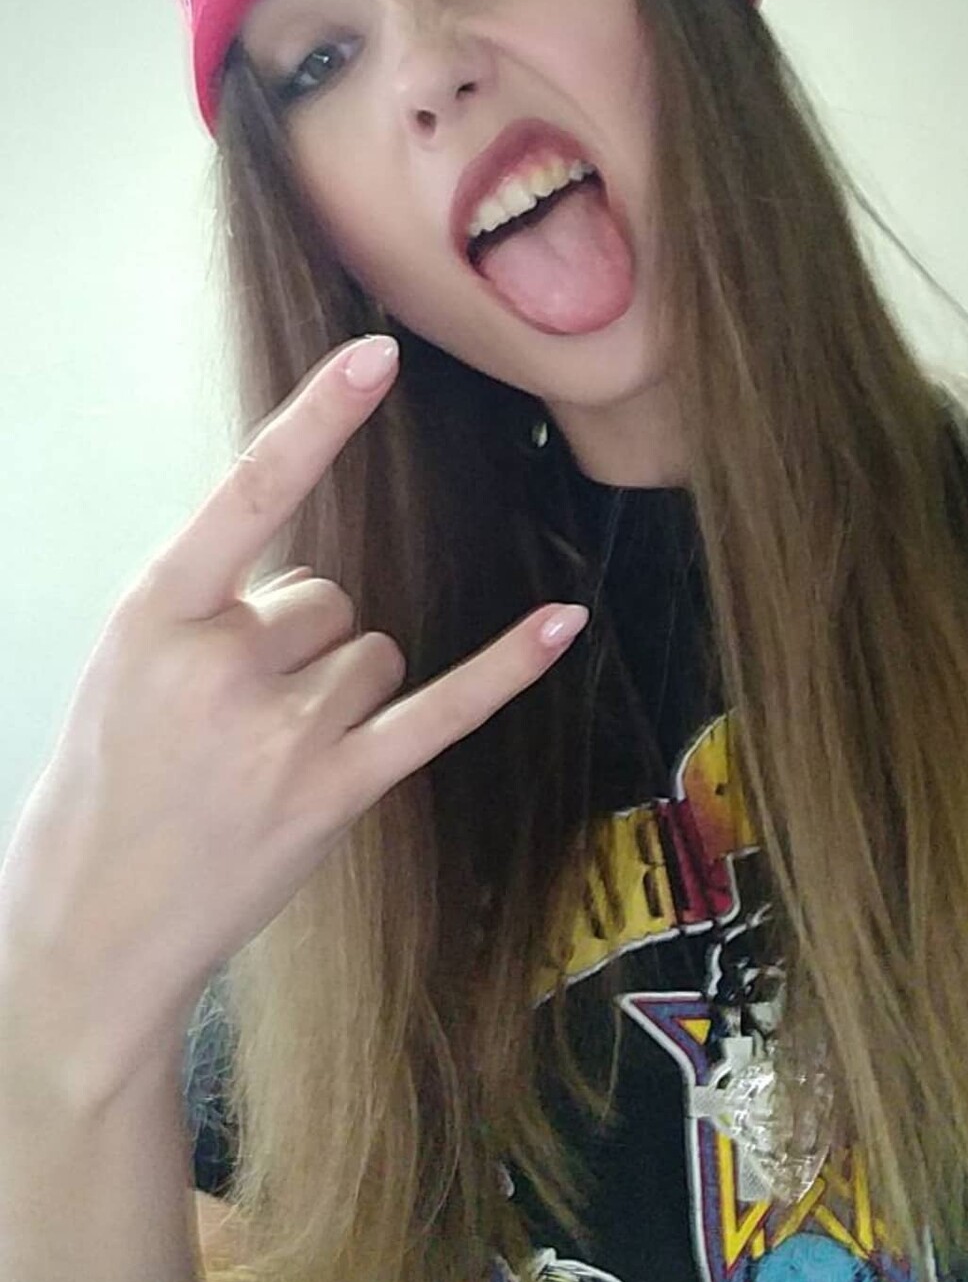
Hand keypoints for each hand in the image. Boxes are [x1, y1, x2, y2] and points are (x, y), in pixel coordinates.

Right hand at [0, 335, 586, 1105]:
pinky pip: (439, 709)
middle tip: (231, 715)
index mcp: (157, 614)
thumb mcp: (127, 663)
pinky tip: (563, 621)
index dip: (317, 421)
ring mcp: (283, 733)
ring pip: (374, 649)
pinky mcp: (337, 791)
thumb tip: (316, 581)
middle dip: (299, 640)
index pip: (250, 494)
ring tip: (263, 757)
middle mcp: (223, 664)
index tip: (377, 355)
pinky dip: (504, 667)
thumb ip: (212, 602)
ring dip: (339, 690)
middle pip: (328, 592)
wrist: (90, 926)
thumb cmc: (110, 781)